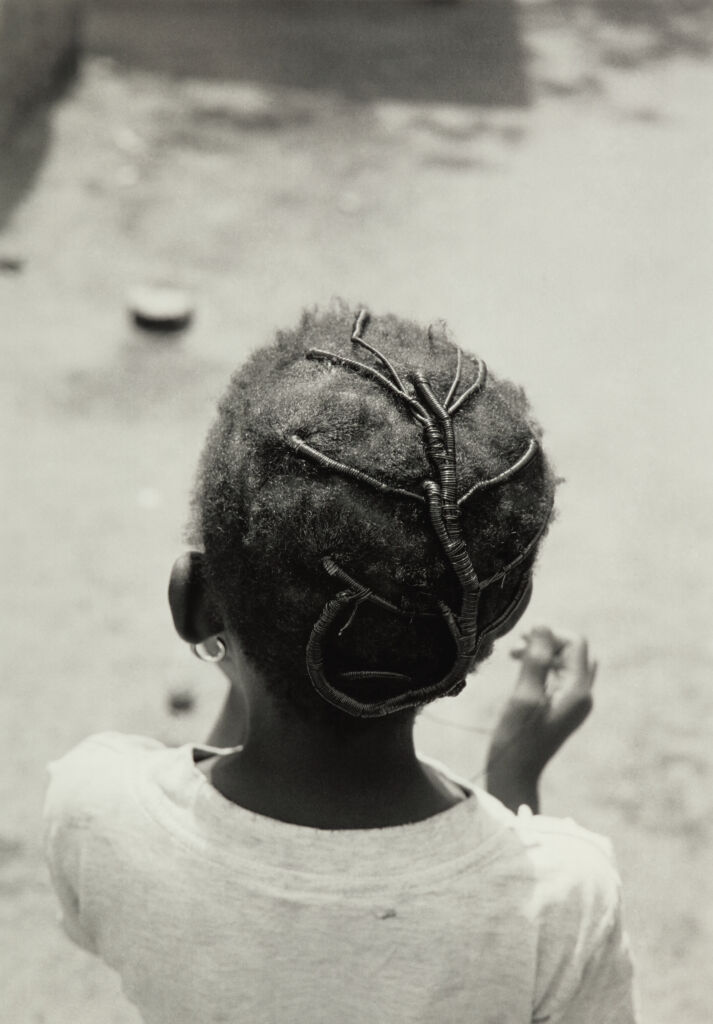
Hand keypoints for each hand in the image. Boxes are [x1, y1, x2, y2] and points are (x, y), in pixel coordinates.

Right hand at [486, 627, 596, 811]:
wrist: (515, 775)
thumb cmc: (516, 737)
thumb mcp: (524, 694)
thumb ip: (536, 658)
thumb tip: (543, 624)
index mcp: (579, 690)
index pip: (575, 642)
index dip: (550, 633)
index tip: (521, 639)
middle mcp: (583, 694)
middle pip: (573, 650)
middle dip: (546, 642)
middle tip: (514, 648)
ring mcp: (575, 702)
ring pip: (565, 662)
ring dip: (541, 653)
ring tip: (513, 656)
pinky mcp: (563, 708)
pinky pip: (559, 676)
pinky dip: (541, 667)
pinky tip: (520, 672)